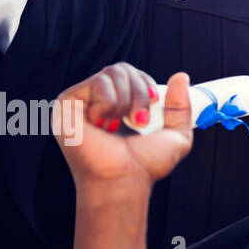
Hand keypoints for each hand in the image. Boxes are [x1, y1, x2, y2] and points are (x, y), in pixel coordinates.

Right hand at [57, 66, 193, 198]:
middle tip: (139, 120)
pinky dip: (108, 104)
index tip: (153, 104)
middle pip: (122, 68)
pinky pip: (96, 82)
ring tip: (119, 126)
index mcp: (118, 104)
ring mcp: (82, 102)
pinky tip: (102, 125)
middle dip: (139, 92)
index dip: (146, 84)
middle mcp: (98, 100)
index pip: (132, 73)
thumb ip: (181, 105)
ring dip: (125, 101)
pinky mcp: (67, 104)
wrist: (123, 180)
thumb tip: (181, 76)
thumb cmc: (144, 164)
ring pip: (111, 73)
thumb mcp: (176, 134)